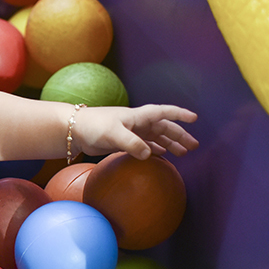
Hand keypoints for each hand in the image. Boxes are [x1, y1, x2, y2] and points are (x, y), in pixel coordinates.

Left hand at [73, 104, 198, 161]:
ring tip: (182, 153)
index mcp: (138, 116)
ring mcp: (131, 132)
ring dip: (169, 144)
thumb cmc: (93, 127)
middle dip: (179, 135)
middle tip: (194, 146)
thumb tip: (149, 154)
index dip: (179, 115)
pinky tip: (161, 156)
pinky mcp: (123, 141)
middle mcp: (137, 122)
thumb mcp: (114, 134)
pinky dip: (154, 150)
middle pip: (164, 128)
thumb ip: (132, 143)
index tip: (194, 118)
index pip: (163, 112)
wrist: (74, 130)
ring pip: (156, 137)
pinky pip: (144, 145)